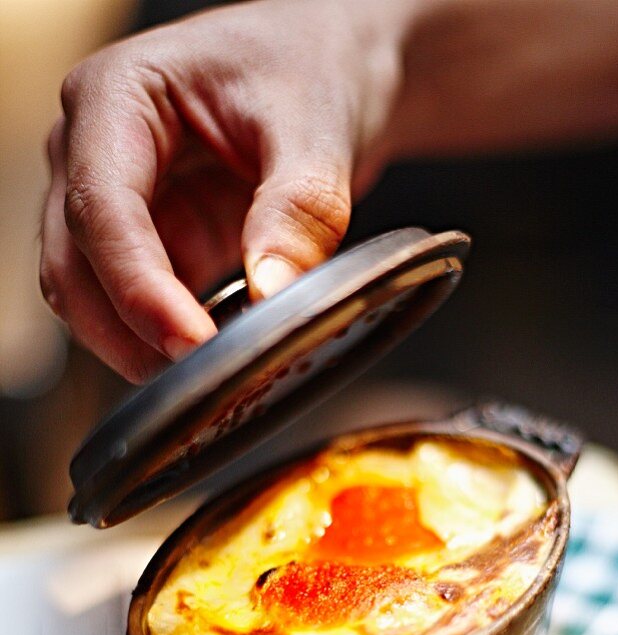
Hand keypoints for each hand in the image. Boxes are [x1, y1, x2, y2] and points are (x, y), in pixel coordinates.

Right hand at [39, 0, 407, 380]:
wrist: (333, 67)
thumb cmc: (311, 63)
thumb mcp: (318, 126)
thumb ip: (298, 207)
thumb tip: (272, 291)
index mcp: (118, 98)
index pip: (103, 207)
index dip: (139, 288)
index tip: (191, 343)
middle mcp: (95, 150)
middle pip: (74, 266)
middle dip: (130, 331)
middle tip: (204, 378)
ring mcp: (116, 202)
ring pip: (88, 298)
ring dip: (140, 346)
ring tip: (215, 373)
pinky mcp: (150, 244)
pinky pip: (135, 309)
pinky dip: (168, 341)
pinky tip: (220, 353)